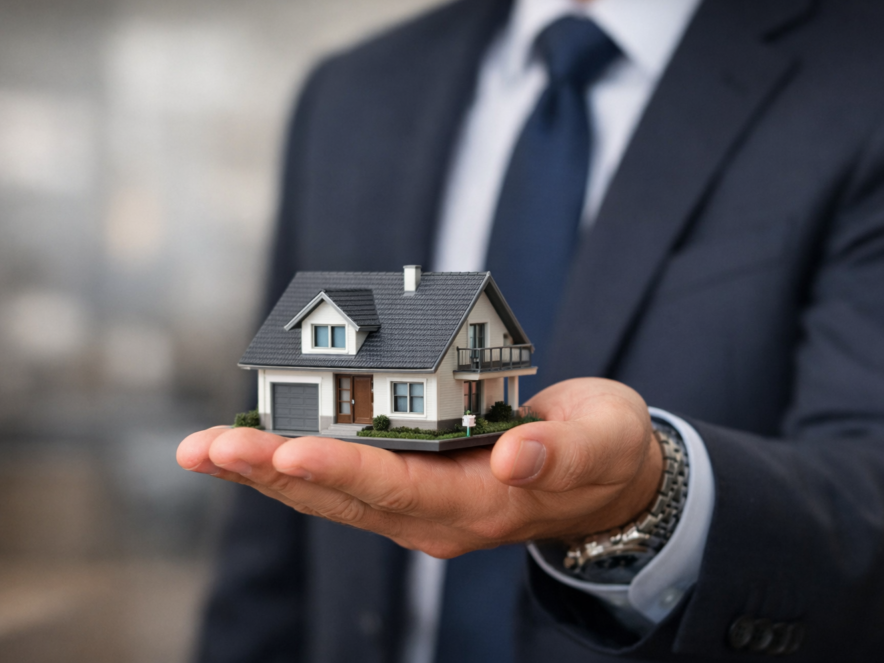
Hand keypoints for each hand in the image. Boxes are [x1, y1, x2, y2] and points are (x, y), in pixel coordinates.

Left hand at [176, 377, 662, 557]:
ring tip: (202, 450)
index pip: (400, 489)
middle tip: (206, 448)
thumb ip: (562, 453)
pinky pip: (343, 479)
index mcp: (482, 504)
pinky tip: (254, 444)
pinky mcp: (411, 488)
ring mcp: (420, 507)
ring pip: (332, 494)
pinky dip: (293, 462)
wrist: (606, 480)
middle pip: (344, 497)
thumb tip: (513, 456)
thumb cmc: (606, 450)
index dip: (343, 468)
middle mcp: (438, 516)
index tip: (288, 448)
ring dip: (266, 472)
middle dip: (272, 472)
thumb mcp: (603, 442)